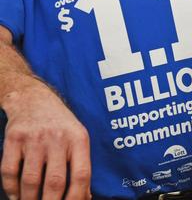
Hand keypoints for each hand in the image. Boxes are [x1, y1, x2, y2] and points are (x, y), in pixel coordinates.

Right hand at [1, 80, 90, 199]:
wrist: (33, 99)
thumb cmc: (60, 125)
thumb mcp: (77, 138)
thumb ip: (80, 165)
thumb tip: (84, 197)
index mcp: (78, 138)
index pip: (81, 174)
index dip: (77, 197)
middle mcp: (58, 137)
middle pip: (55, 181)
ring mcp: (34, 138)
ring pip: (31, 180)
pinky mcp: (14, 138)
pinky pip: (9, 171)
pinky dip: (11, 190)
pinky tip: (17, 197)